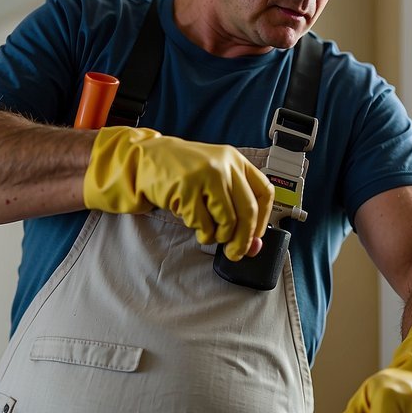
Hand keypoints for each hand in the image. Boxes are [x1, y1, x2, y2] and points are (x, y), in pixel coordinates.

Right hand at [83, 126, 273, 260]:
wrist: (147, 159)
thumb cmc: (184, 173)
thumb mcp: (215, 182)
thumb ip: (236, 208)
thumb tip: (253, 246)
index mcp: (236, 160)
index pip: (264, 192)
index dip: (263, 219)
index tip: (256, 236)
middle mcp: (224, 164)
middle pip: (248, 211)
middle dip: (243, 239)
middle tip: (236, 253)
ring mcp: (205, 175)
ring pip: (227, 220)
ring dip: (219, 237)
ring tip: (209, 234)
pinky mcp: (187, 188)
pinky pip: (203, 223)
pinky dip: (201, 232)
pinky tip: (194, 224)